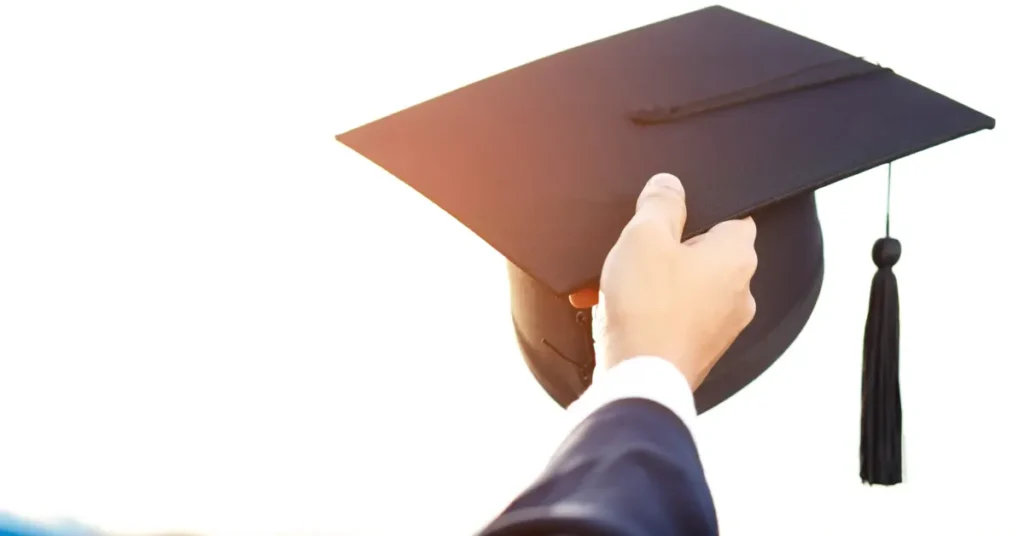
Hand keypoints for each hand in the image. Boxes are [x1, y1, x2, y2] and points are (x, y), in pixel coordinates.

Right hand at [570, 173, 757, 390]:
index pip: (732, 216)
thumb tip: (669, 184)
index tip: (666, 216)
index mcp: (738, 257)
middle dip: (665, 251)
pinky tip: (615, 311)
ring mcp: (721, 327)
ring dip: (650, 283)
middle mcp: (739, 293)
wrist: (638, 382)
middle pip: (702, 254)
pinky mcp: (698, 351)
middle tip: (632, 253)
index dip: (696, 211)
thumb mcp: (644, 236)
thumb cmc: (648, 308)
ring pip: (684, 288)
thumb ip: (660, 203)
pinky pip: (672, 318)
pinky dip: (647, 311)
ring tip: (614, 285)